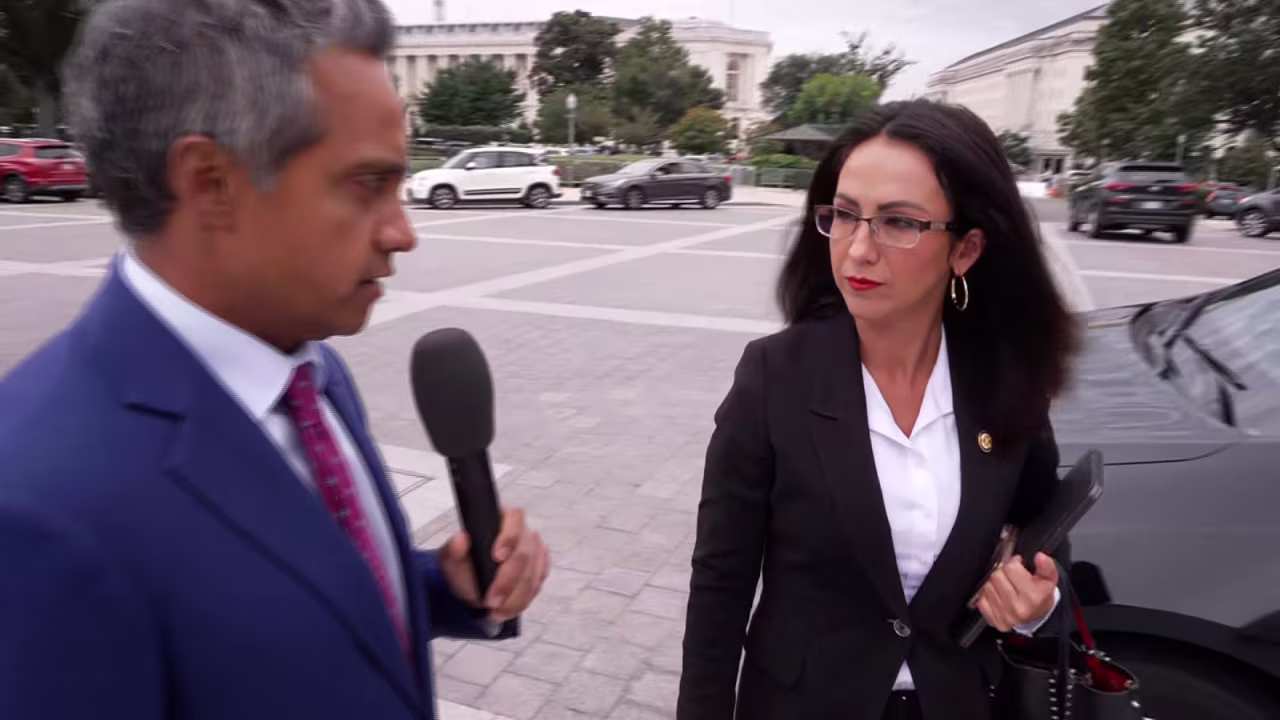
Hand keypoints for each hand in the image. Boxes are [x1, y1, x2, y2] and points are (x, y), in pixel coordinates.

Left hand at [438, 507, 549, 622]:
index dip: (509, 538)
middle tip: (492, 600)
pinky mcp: (539, 570)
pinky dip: (523, 600)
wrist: (470, 586)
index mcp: (502, 519)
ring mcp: (533, 552)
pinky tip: (509, 608)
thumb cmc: (463, 567)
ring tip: (497, 611)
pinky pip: (537, 585)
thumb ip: (454, 549)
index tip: (496, 557)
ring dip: (516, 597)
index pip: (514, 520)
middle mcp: (522, 533)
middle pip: (525, 553)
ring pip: (533, 574)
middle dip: (509, 581)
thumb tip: (461, 539)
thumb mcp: (451, 559)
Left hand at [974, 552, 1058, 632]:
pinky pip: (980, 598)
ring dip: (994, 582)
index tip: (1018, 565)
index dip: (1014, 562)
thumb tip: (1040, 557)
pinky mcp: (993, 620)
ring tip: (1005, 584)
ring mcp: (1004, 616)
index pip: (1011, 568)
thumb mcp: (1049, 579)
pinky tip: (998, 594)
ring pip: (987, 585)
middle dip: (1003, 571)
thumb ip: (1046, 566)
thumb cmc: (1041, 596)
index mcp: (1033, 596)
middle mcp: (1018, 608)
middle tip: (1011, 575)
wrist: (1036, 616)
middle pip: (997, 575)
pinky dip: (986, 594)